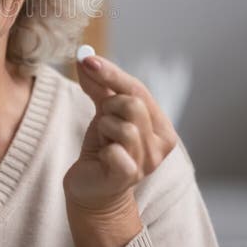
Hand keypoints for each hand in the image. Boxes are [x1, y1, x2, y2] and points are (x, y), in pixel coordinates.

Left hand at [64, 55, 177, 212]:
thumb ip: (99, 86)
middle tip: (103, 122)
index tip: (87, 59)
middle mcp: (161, 144)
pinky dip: (103, 150)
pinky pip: (114, 150)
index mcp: (160, 125)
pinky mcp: (129, 176)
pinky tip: (103, 158)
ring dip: (104, 129)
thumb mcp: (103, 113)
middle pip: (133, 104)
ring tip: (104, 142)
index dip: (112, 73)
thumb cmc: (103, 149)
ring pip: (122, 125)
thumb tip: (85, 57)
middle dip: (109, 107)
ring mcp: (148, 162)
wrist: (92, 189)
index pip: (139, 89)